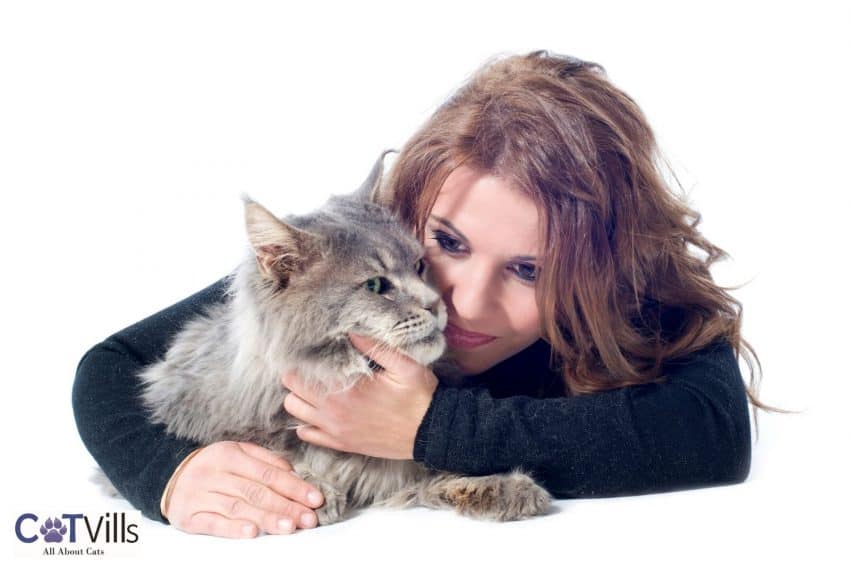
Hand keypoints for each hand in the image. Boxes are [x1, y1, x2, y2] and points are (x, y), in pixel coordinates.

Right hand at [164, 440, 324, 537]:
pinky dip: (233, 528)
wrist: (169, 476)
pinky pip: (213, 523)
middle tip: (308, 518)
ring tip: (289, 527)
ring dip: (266, 518)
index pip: (268, 473)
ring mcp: (201, 495)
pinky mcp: (189, 516)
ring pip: (238, 508)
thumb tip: (293, 473)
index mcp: (229, 455)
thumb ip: (265, 460)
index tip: (314, 498)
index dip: (294, 487)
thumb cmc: (212, 465)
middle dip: (286, 506)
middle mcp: (215, 474)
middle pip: (256, 492)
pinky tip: (252, 532)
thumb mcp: (237, 453)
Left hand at [282, 333, 437, 459]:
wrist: (431, 432)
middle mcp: (334, 413)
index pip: (299, 376)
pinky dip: (307, 423)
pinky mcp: (342, 444)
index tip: (310, 354)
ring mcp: (336, 431)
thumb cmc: (419, 396)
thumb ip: (374, 346)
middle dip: (297, 379)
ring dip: (300, 399)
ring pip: (296, 413)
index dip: (301, 362)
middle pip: (292, 393)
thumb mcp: (403, 364)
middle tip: (312, 369)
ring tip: (315, 389)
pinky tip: (319, 412)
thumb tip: (350, 331)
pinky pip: (308, 435)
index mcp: (345, 391)